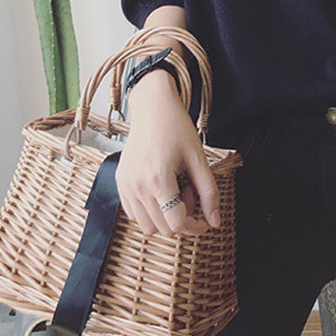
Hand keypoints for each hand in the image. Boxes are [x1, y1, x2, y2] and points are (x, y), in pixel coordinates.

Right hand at [115, 72, 220, 236]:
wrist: (153, 107)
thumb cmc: (177, 128)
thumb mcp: (198, 158)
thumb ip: (209, 192)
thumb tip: (215, 222)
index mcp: (158, 179)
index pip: (176, 224)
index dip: (194, 225)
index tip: (205, 217)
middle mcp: (137, 186)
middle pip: (162, 228)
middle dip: (181, 216)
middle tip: (190, 190)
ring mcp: (125, 185)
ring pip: (147, 226)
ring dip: (165, 216)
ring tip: (175, 188)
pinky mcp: (120, 182)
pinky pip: (134, 214)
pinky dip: (150, 211)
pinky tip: (162, 188)